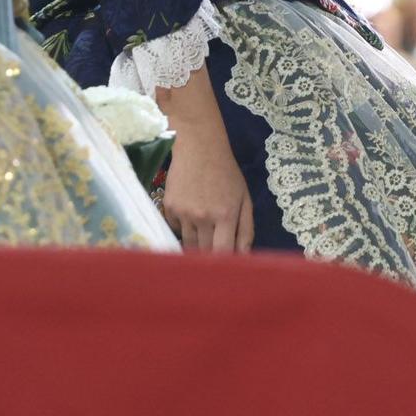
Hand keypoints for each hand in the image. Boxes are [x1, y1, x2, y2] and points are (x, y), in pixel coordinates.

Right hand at [155, 68, 253, 252]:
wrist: (198, 146)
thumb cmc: (226, 172)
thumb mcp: (244, 198)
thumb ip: (246, 229)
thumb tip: (244, 257)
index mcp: (225, 215)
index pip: (223, 254)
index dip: (224, 265)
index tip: (225, 270)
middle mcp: (203, 216)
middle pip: (203, 253)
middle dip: (209, 257)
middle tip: (213, 253)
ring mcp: (184, 212)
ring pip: (188, 244)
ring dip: (196, 244)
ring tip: (203, 232)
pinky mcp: (169, 207)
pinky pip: (176, 229)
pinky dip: (184, 228)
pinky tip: (190, 214)